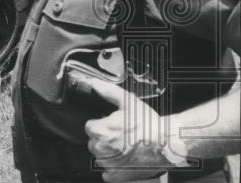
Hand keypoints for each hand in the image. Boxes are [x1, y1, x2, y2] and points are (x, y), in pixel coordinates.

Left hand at [71, 70, 185, 182]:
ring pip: (101, 157)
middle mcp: (100, 149)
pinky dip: (115, 168)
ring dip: (110, 153)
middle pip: (95, 142)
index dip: (102, 125)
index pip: (90, 127)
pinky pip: (108, 172)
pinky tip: (127, 160)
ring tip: (127, 147)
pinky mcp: (116, 176)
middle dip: (105, 139)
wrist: (168, 145)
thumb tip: (94, 84)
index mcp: (99, 131)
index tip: (113, 126)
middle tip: (122, 136)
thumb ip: (107, 91)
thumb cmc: (149, 125)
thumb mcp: (128, 102)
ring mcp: (108, 164)